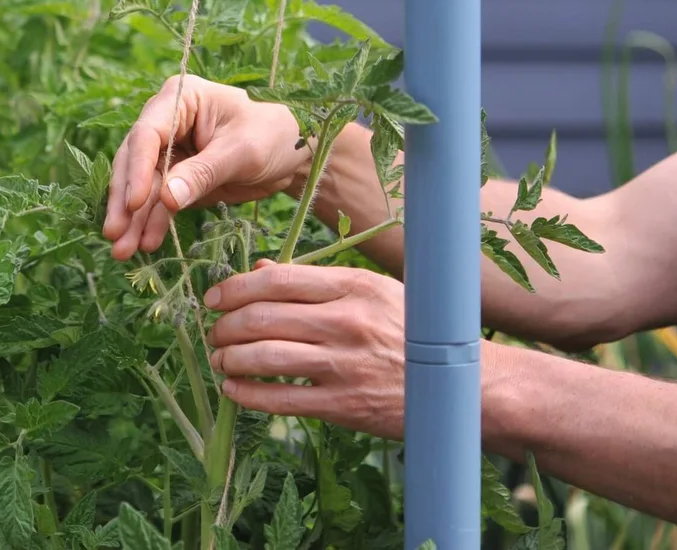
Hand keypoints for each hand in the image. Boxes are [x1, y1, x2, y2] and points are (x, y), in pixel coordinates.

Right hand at [103, 75, 307, 259]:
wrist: (295, 154)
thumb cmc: (274, 135)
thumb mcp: (242, 152)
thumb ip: (204, 173)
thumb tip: (166, 199)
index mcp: (180, 98)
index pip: (147, 133)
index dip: (137, 169)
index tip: (135, 203)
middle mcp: (166, 121)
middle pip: (134, 161)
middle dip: (125, 200)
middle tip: (114, 235)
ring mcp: (168, 151)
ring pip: (141, 187)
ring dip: (132, 219)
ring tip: (123, 251)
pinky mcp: (176, 178)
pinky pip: (157, 203)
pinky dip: (151, 224)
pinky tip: (146, 245)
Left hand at [204, 259, 404, 438]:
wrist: (461, 386)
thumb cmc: (415, 331)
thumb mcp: (373, 292)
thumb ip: (316, 282)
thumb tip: (259, 270)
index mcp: (354, 286)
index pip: (279, 280)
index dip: (236, 288)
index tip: (215, 297)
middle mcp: (346, 322)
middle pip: (264, 317)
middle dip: (226, 325)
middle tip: (214, 331)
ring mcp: (344, 366)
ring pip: (265, 357)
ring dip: (230, 359)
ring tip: (220, 360)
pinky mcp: (344, 405)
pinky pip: (281, 399)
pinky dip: (248, 394)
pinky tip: (234, 390)